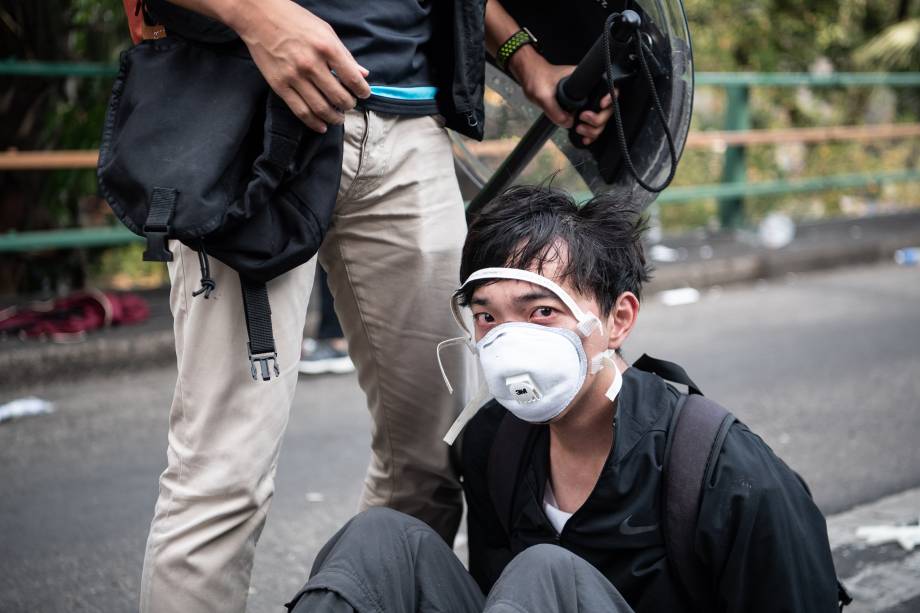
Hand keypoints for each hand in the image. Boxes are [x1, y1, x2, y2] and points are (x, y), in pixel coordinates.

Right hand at [226, 0, 370, 132]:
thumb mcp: (325, 31)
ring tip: (339, 118)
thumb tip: (363, 74)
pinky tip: (322, 126)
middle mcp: (311, 64)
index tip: (364, 94)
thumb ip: (344, 55)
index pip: (352, 79)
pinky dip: (314, 123)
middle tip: (350, 105)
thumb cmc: (295, 20)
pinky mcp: (280, 85)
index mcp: (326, 48)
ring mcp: (294, 77)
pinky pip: (300, 111)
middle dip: (349, 106)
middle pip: (338, 97)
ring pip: (321, 108)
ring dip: (334, 118)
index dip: (363, 91)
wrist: (259, 16)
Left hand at [509, 47, 614, 144]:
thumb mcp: (542, 94)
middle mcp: (589, 90)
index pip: (608, 86)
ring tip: (579, 130)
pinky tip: (584, 138)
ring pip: (600, 119)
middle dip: (598, 119)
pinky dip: (590, 133)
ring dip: (594, 129)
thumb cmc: (538, 78)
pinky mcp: (579, 110)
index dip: (610, 97)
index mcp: (586, 80)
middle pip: (607, 108)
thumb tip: (569, 123)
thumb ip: (555, 110)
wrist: (531, 79)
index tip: (601, 104)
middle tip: (582, 119)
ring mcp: (585, 101)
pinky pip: (590, 124)